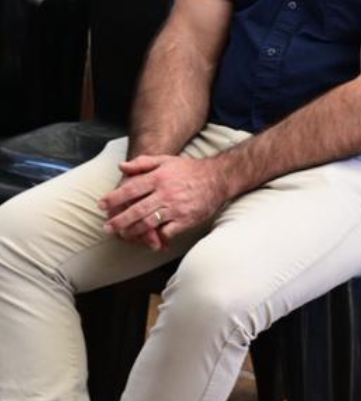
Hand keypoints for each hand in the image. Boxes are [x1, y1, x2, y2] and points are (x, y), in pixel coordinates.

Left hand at [101, 154, 229, 248]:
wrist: (218, 177)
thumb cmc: (189, 169)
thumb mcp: (166, 160)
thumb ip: (143, 163)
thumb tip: (121, 167)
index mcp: (159, 177)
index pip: (131, 189)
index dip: (114, 198)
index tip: (101, 205)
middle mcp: (166, 193)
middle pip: (136, 210)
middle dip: (118, 221)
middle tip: (107, 228)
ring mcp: (176, 207)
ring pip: (148, 223)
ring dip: (132, 231)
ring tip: (123, 235)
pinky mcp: (186, 220)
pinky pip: (166, 232)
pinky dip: (156, 238)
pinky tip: (148, 240)